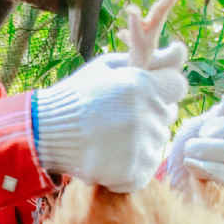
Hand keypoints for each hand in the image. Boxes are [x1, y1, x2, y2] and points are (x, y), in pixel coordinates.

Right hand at [34, 43, 187, 191]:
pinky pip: (144, 171)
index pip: (179, 86)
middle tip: (118, 118)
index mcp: (141, 84)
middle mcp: (145, 115)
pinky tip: (107, 158)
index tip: (145, 95)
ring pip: (157, 145)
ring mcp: (139, 146)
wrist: (44, 133)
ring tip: (109, 139)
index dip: (163, 89)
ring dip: (139, 144)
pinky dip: (129, 169)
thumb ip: (145, 58)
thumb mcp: (106, 67)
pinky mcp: (131, 173)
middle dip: (149, 116)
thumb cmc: (76, 95)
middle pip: (167, 117)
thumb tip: (180, 50)